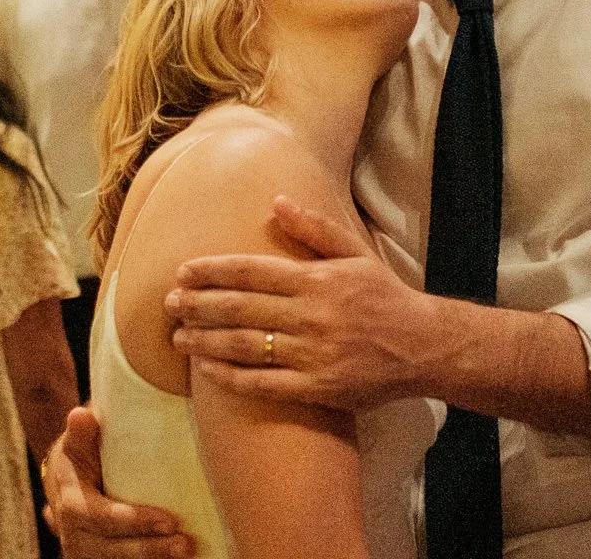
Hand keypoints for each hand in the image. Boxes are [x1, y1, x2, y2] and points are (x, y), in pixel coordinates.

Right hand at [42, 406, 192, 557]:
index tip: (170, 520)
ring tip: (187, 551)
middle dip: (150, 549)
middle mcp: (74, 537)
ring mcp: (86, 554)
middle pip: (113, 550)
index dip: (134, 522)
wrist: (63, 487)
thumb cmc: (79, 458)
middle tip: (185, 543)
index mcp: (71, 506)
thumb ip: (81, 434)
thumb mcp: (76, 444)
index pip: (102, 518)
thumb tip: (80, 414)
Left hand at [167, 196, 438, 411]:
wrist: (423, 346)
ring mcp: (313, 354)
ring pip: (245, 346)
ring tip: (177, 337)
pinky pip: (263, 384)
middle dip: (198, 305)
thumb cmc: (384, 296)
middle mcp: (311, 315)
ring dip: (205, 341)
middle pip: (240, 308)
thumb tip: (276, 201)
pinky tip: (207, 370)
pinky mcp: (317, 388)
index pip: (252, 272)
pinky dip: (230, 377)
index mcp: (317, 279)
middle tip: (168, 304)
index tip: (182, 272)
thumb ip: (314, 228)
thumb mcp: (355, 253)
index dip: (213, 271)